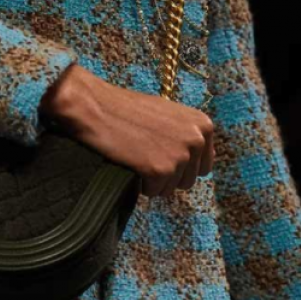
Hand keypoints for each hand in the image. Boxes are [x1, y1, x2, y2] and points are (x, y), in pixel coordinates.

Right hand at [39, 63, 214, 197]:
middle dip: (166, 175)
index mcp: (203, 125)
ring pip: (170, 189)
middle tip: (144, 154)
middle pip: (188, 181)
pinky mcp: (160, 170)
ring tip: (136, 156)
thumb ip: (186, 135)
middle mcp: (197, 140)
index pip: (203, 166)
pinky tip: (129, 162)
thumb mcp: (168, 116)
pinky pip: (153, 192)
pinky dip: (139, 184)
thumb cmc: (127, 109)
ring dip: (152, 180)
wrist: (97, 107)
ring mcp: (180, 156)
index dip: (179, 165)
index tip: (160, 153)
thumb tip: (193, 160)